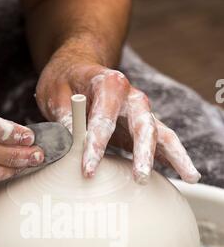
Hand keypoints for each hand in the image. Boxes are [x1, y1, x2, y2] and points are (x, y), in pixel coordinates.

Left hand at [36, 58, 200, 183]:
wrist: (78, 70)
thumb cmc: (66, 82)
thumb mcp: (55, 94)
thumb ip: (64, 117)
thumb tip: (67, 145)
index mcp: (110, 84)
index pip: (104, 119)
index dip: (95, 146)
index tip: (88, 170)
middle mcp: (132, 97)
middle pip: (144, 125)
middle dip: (143, 153)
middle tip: (140, 177)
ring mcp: (140, 112)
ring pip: (163, 133)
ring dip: (175, 156)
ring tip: (190, 177)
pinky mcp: (142, 126)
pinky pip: (163, 141)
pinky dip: (174, 157)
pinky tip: (186, 175)